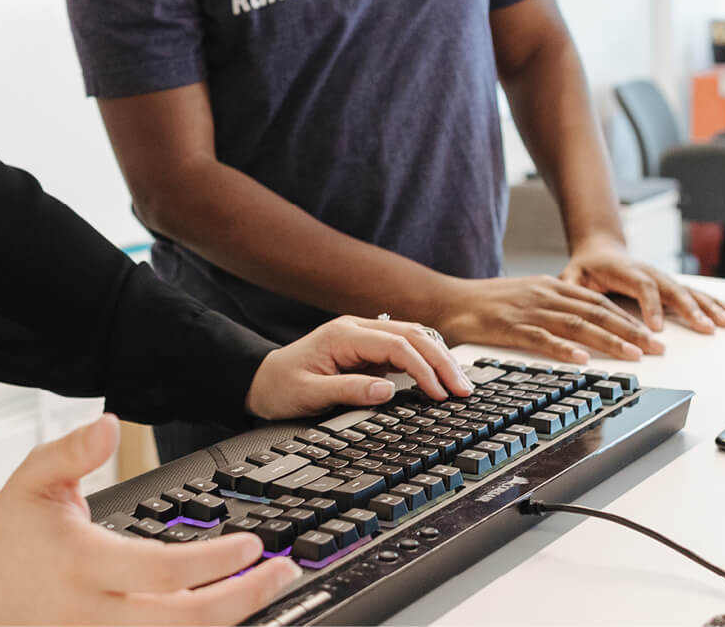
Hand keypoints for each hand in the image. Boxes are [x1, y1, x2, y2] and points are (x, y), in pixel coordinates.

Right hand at [0, 415, 297, 623]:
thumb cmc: (4, 527)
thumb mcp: (34, 476)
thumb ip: (74, 449)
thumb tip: (110, 421)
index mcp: (84, 565)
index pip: (165, 573)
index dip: (217, 563)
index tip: (254, 546)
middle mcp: (92, 614)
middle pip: (183, 622)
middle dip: (242, 600)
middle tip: (282, 574)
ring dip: (225, 623)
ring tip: (262, 593)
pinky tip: (221, 617)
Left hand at [245, 315, 473, 420]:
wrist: (261, 380)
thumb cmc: (281, 387)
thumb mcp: (309, 395)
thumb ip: (350, 391)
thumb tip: (389, 391)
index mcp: (343, 335)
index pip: (397, 345)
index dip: (423, 368)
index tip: (439, 393)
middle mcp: (357, 328)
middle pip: (413, 334)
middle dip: (442, 360)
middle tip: (464, 389)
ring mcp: (364, 336)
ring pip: (414, 337)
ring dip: (439, 358)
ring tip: (460, 384)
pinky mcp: (368, 349)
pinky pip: (405, 349)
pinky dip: (426, 361)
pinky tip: (440, 378)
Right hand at [426, 273, 663, 363]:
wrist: (447, 299)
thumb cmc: (486, 303)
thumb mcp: (527, 296)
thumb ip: (554, 307)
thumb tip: (583, 326)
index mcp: (551, 287)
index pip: (599, 302)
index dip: (628, 318)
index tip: (652, 333)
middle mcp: (545, 295)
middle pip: (596, 312)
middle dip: (631, 330)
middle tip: (656, 348)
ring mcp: (528, 310)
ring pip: (577, 325)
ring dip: (608, 340)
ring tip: (633, 354)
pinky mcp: (509, 326)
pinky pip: (541, 338)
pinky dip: (564, 349)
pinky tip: (582, 359)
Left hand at [558, 237, 724, 335]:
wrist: (601, 248)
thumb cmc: (586, 266)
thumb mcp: (571, 274)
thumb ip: (569, 287)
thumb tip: (563, 300)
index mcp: (626, 271)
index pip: (642, 287)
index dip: (651, 306)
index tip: (657, 328)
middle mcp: (649, 273)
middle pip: (673, 289)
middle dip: (690, 309)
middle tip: (705, 328)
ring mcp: (663, 278)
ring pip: (690, 291)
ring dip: (709, 307)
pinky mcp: (671, 285)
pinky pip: (696, 293)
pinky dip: (714, 303)